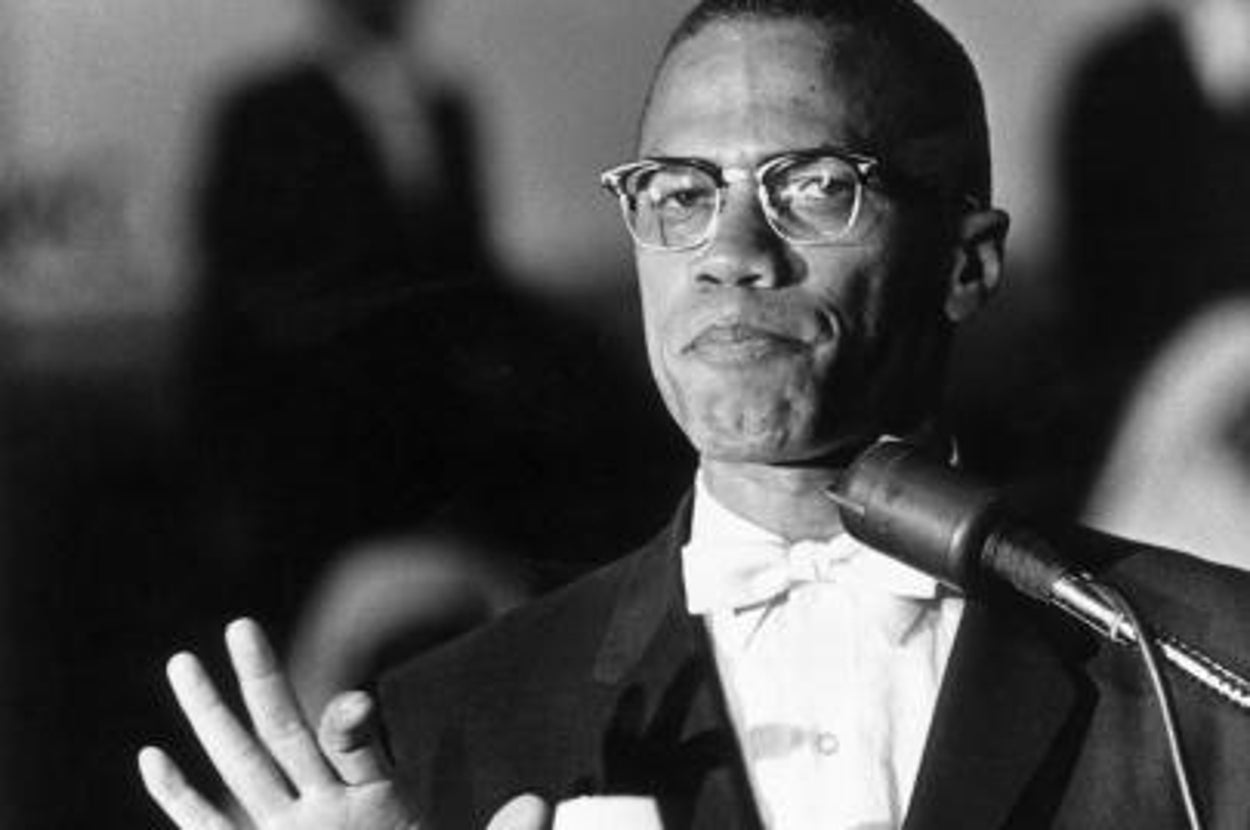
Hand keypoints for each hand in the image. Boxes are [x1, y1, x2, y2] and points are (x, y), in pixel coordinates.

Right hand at [139, 618, 552, 829]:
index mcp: (375, 799)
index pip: (356, 748)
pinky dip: (180, 800)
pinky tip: (153, 759)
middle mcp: (322, 808)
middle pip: (284, 733)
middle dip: (261, 681)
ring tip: (182, 662)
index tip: (358, 707)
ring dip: (209, 718)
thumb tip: (540, 802)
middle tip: (239, 625)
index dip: (353, 724)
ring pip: (238, 766)